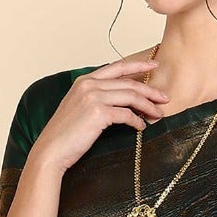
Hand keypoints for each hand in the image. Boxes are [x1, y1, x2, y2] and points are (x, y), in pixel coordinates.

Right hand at [31, 59, 169, 173]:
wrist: (51, 151)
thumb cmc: (65, 136)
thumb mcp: (78, 109)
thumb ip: (95, 99)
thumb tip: (118, 101)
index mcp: (84, 80)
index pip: (117, 67)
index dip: (138, 65)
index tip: (154, 67)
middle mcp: (89, 84)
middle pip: (129, 83)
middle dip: (150, 90)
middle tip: (165, 98)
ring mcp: (93, 97)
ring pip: (131, 96)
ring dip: (148, 106)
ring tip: (159, 114)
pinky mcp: (98, 113)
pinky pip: (126, 114)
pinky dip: (137, 121)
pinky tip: (142, 128)